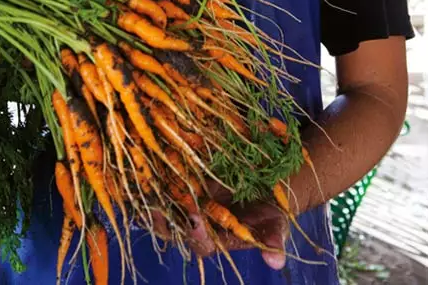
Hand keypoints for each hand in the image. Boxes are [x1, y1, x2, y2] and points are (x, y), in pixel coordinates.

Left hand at [151, 182, 289, 269]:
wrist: (263, 186)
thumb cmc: (268, 211)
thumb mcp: (274, 222)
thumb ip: (273, 239)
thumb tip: (276, 261)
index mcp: (219, 239)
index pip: (202, 244)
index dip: (197, 234)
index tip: (196, 217)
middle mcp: (200, 226)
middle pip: (175, 229)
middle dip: (165, 219)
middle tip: (159, 205)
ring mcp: (189, 207)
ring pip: (166, 210)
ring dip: (156, 200)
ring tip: (151, 184)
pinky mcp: (184, 188)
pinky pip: (166, 187)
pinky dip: (158, 180)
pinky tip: (153, 166)